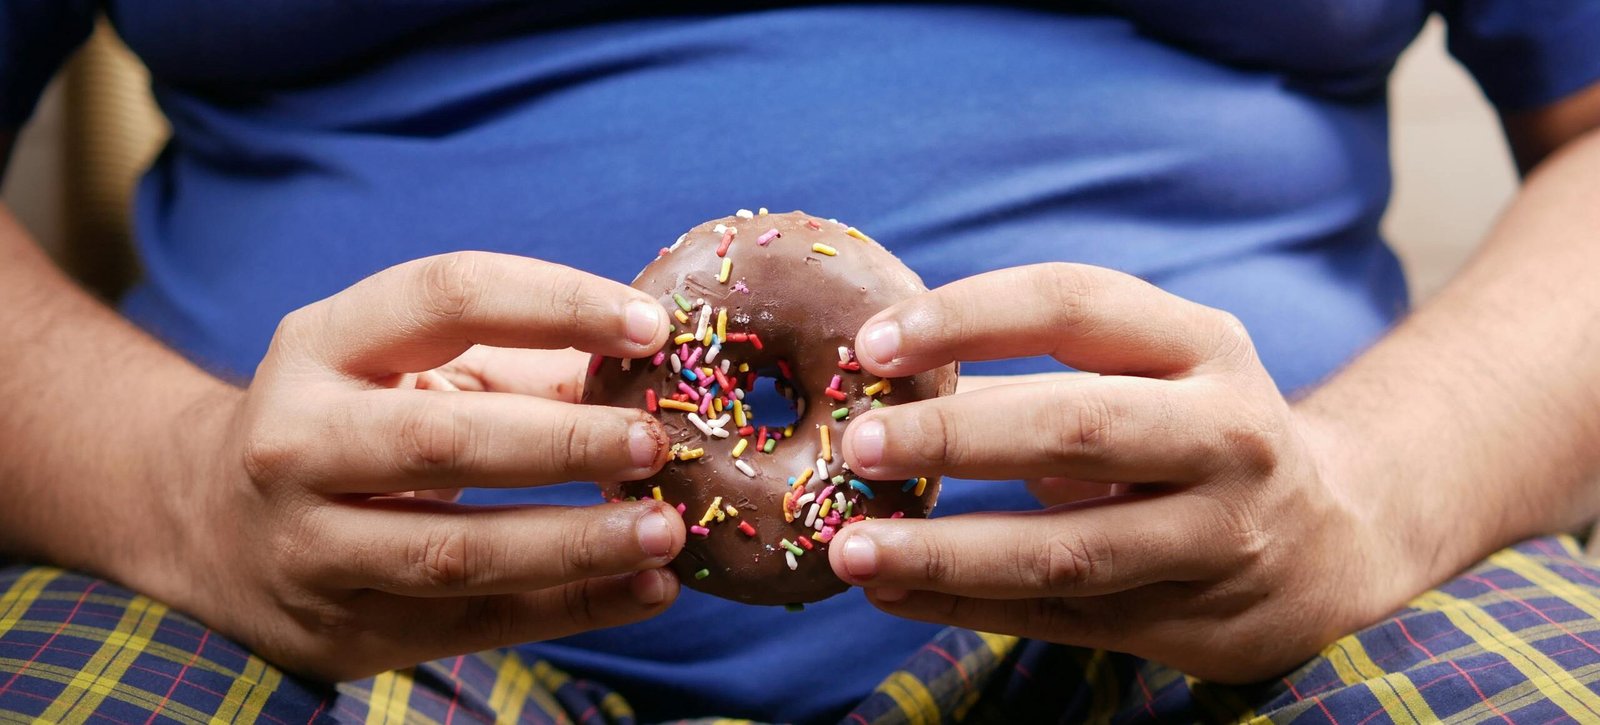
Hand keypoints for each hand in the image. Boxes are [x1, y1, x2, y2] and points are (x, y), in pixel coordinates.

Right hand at [153, 252, 684, 680]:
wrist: (206, 526)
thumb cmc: (347, 421)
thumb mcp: (402, 366)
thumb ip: (518, 366)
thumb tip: (649, 374)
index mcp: (323, 344)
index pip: (447, 297)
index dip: (555, 305)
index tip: (651, 327)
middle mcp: (297, 442)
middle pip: (441, 441)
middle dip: (561, 442)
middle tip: (655, 444)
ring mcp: (310, 546)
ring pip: (455, 551)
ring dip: (575, 544)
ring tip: (666, 532)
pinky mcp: (344, 629)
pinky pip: (474, 622)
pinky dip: (572, 609)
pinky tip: (645, 591)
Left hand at [829, 263, 1417, 682]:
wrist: (1332, 541)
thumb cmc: (1195, 432)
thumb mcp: (1153, 374)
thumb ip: (1038, 372)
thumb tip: (880, 379)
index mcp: (1204, 345)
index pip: (1074, 305)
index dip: (968, 318)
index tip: (872, 343)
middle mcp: (1227, 435)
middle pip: (1077, 427)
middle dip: (954, 437)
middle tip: (858, 446)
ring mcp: (1216, 537)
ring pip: (1068, 548)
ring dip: (946, 551)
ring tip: (852, 548)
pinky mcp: (1190, 621)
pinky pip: (1058, 616)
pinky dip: (963, 606)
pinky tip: (891, 592)